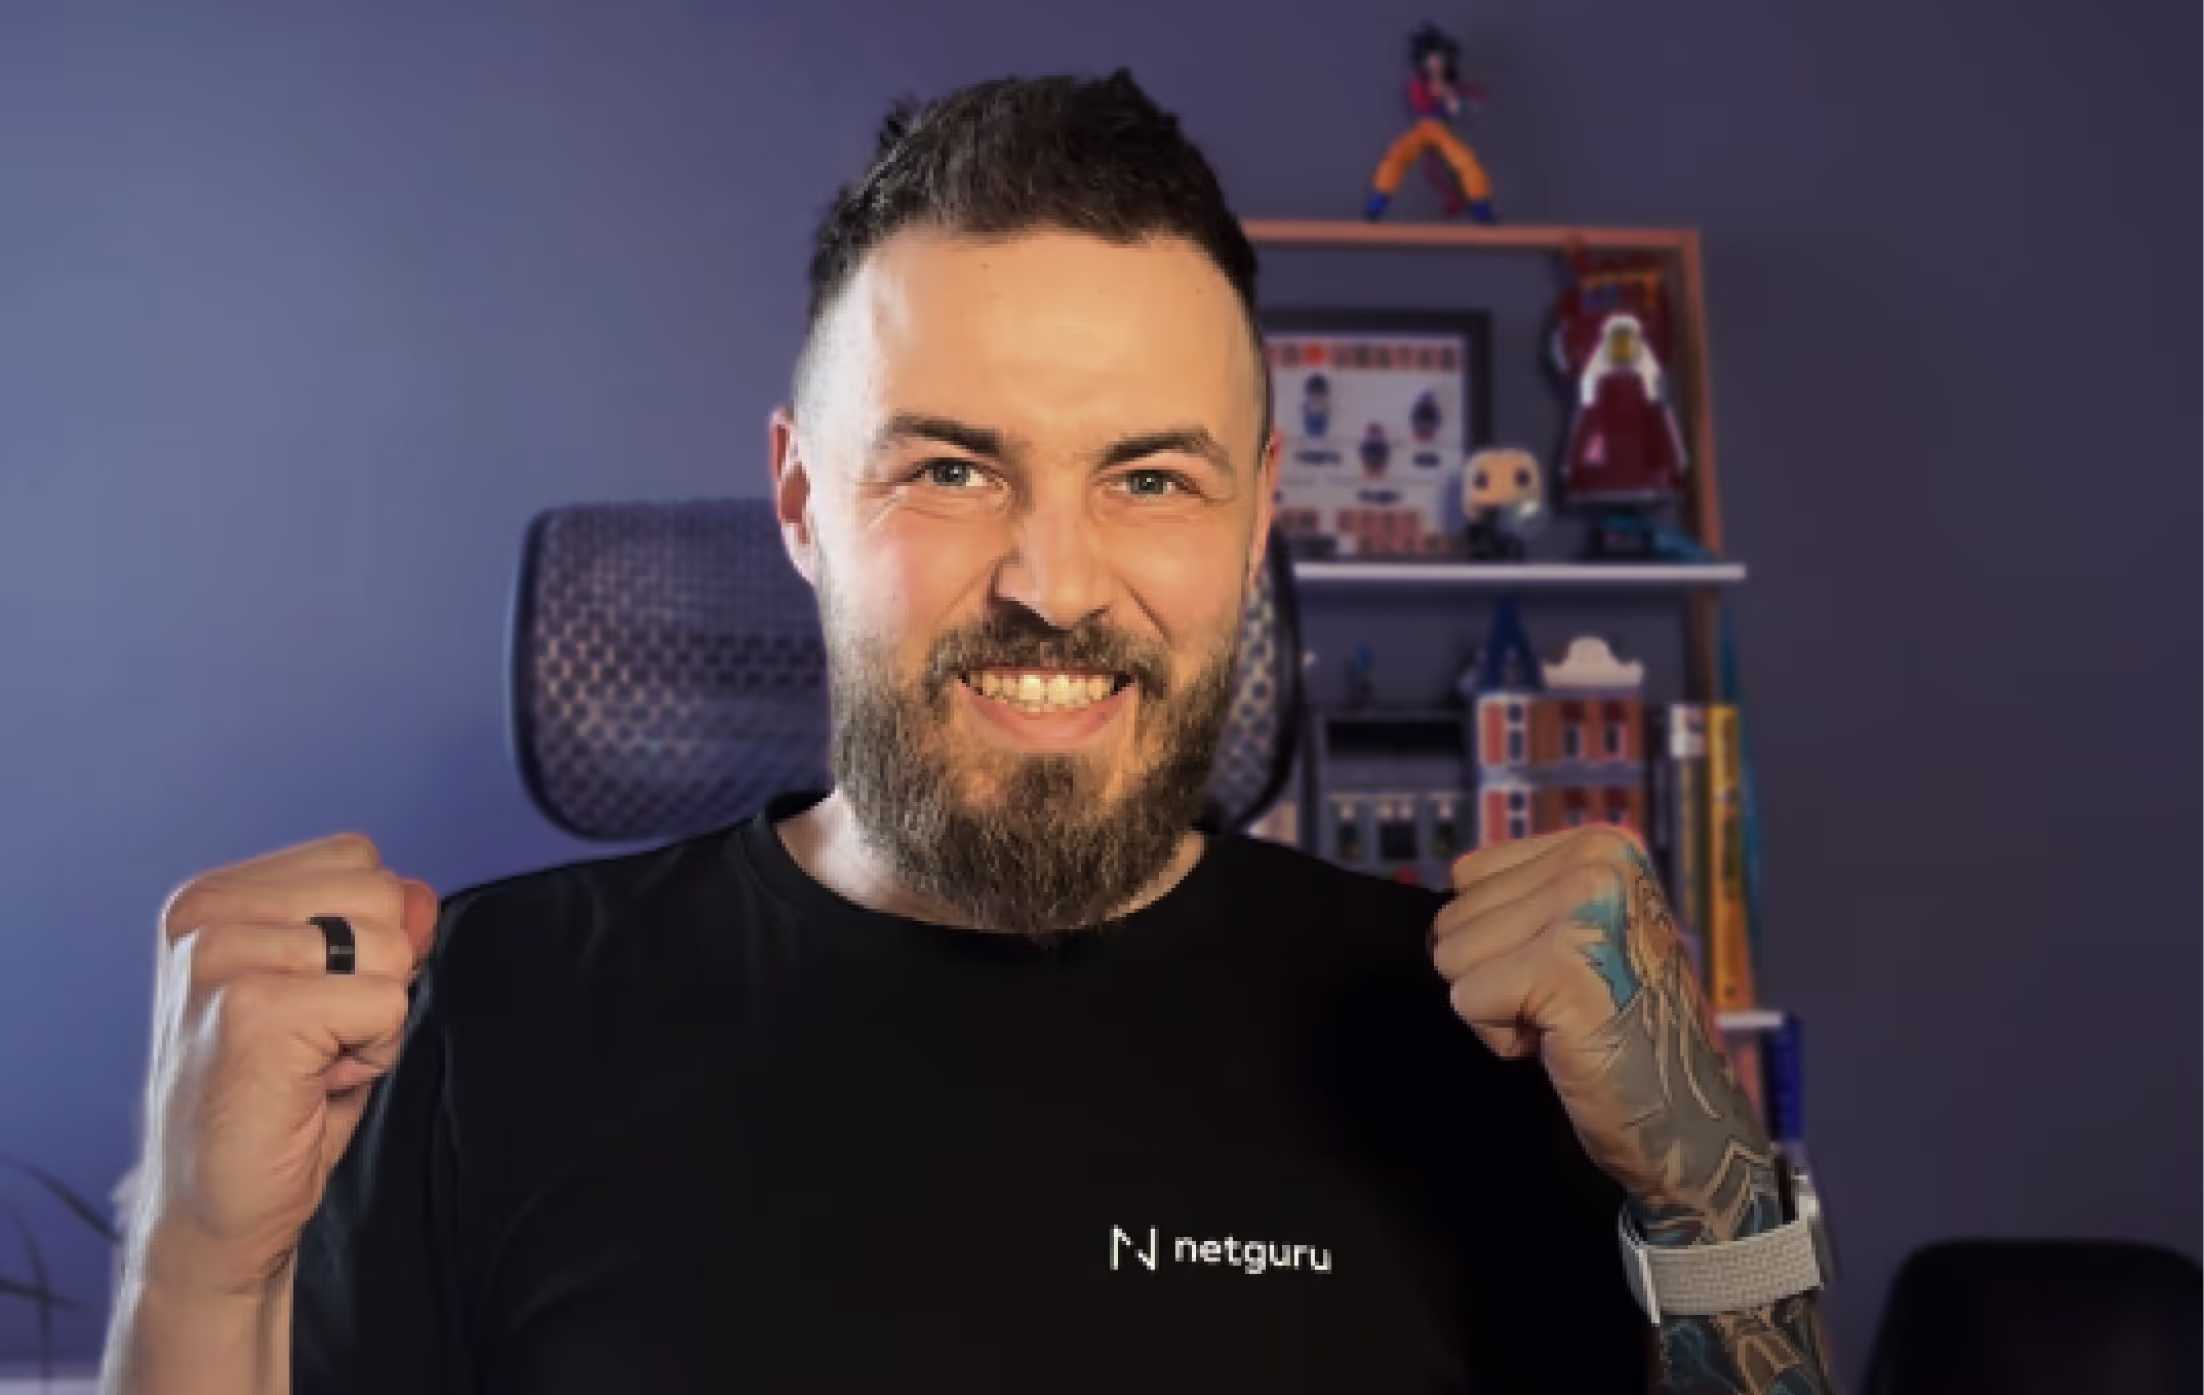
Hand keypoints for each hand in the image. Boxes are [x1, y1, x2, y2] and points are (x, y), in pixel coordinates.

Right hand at [133, 833, 439, 1296]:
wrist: (214, 1210)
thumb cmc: (275, 1100)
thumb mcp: (331, 990)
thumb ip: (377, 928)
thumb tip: (423, 896)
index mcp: (213, 897)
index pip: (359, 859)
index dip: (367, 938)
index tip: (311, 1005)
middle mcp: (206, 916)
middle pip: (384, 894)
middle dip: (377, 977)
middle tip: (313, 1042)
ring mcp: (221, 960)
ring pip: (391, 949)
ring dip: (374, 1019)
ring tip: (309, 1063)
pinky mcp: (251, 1012)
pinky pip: (387, 1003)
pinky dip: (373, 1054)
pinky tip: (310, 1086)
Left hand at [1428, 826, 1778, 1238]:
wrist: (1686, 1118)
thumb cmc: (1624, 1031)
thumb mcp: (1581, 931)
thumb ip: (1525, 898)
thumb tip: (1450, 893)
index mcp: (1601, 844)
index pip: (1469, 876)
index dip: (1499, 940)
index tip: (1561, 971)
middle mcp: (1597, 861)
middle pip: (1455, 917)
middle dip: (1496, 974)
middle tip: (1567, 1002)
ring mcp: (1583, 909)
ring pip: (1452, 957)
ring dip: (1498, 1006)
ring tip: (1564, 1020)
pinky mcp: (1564, 966)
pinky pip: (1467, 1000)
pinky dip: (1501, 1039)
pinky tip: (1561, 1043)